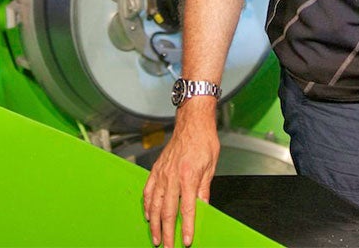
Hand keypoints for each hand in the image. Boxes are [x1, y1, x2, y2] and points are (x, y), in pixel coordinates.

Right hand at [142, 100, 220, 247]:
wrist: (192, 122)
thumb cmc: (204, 141)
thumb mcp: (211, 166)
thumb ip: (204, 189)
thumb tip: (203, 208)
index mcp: (189, 176)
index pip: (187, 209)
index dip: (187, 228)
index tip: (187, 242)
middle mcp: (172, 176)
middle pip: (168, 212)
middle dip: (168, 233)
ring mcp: (162, 173)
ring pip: (155, 205)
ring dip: (155, 225)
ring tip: (157, 239)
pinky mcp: (156, 169)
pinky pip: (148, 191)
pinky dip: (147, 206)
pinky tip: (149, 216)